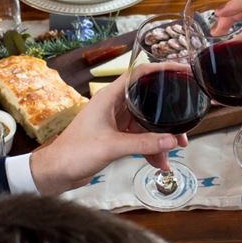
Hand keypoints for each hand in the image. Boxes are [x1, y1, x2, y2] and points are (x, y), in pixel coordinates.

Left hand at [29, 74, 188, 195]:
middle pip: (147, 101)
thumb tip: (172, 141)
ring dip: (160, 136)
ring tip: (177, 148)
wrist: (56, 173)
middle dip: (167, 114)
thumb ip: (144, 144)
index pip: (139, 74)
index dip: (162, 69)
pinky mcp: (115, 137)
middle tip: (185, 123)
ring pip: (145, 123)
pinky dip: (150, 148)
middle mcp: (113, 106)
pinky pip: (139, 138)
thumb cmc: (75, 153)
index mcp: (109, 97)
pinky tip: (158, 162)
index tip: (182, 71)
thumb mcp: (112, 146)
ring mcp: (115, 122)